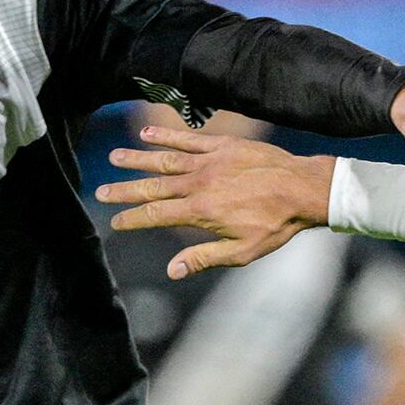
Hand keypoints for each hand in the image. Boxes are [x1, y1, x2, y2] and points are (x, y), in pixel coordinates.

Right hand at [99, 123, 333, 277]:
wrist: (303, 190)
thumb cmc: (276, 225)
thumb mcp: (242, 251)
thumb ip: (204, 258)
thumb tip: (172, 270)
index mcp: (201, 212)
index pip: (155, 215)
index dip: (132, 219)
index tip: (115, 223)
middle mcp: (199, 184)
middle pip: (152, 187)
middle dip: (124, 190)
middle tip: (100, 192)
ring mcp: (209, 162)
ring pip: (164, 159)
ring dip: (137, 159)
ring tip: (114, 159)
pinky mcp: (223, 145)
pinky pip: (189, 138)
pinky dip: (166, 135)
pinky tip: (146, 133)